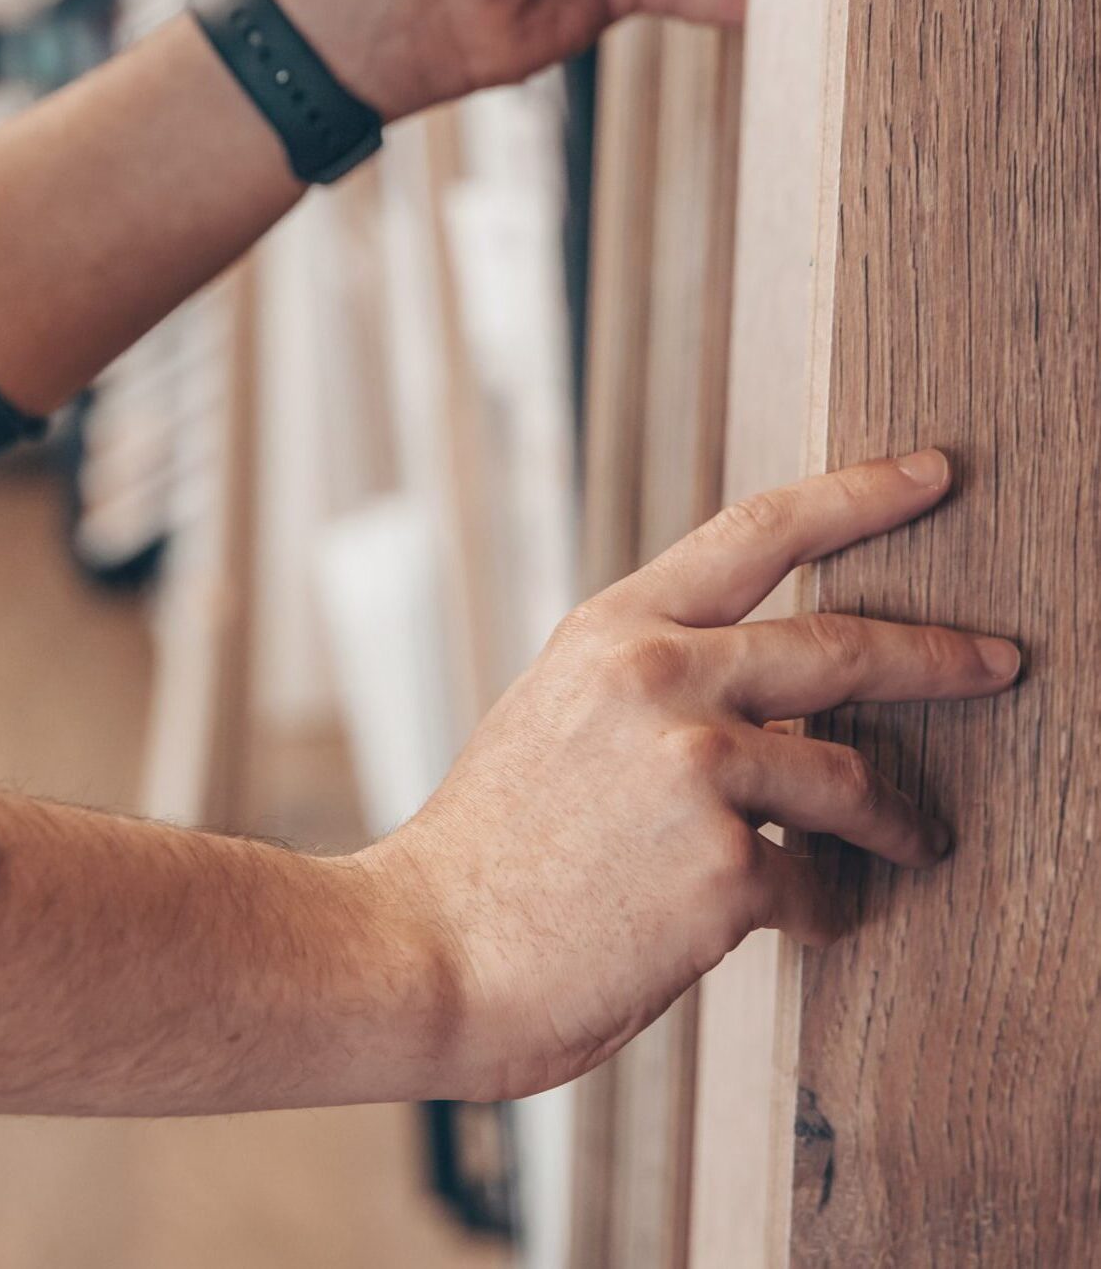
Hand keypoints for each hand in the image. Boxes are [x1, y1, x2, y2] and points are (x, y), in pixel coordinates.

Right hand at [364, 451, 1020, 1100]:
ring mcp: (697, 769)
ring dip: (898, 816)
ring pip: (849, 777)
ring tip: (918, 840)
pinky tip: (802, 922)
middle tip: (998, 660)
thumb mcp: (558, 714)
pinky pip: (814, 885)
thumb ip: (652, 683)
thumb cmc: (490, 847)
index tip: (930, 473)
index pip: (757, 532)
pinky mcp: (726, 869)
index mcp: (615, 630)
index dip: (857, 495)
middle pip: (840, 646)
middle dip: (938, 655)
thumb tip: (768, 701)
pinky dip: (820, 907)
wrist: (428, 952)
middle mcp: (661, 678)